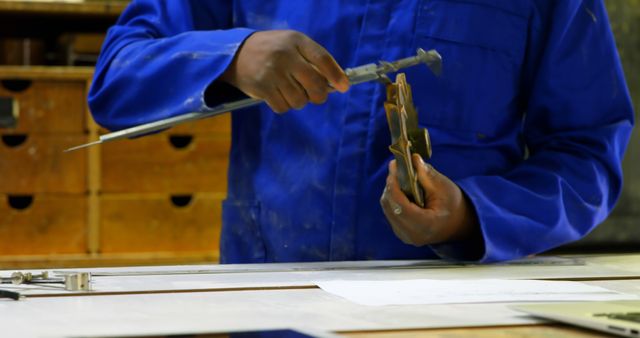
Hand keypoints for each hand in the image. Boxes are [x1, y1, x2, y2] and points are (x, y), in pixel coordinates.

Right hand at [220, 30, 349, 112]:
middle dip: (319, 95)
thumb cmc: (273, 51)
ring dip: (299, 101)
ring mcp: (273, 72)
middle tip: (316, 96)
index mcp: (296, 41)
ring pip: (300, 100)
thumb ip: (314, 60)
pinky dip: (284, 106)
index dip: (336, 75)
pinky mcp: (262, 88)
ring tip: (290, 91)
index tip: (344, 87)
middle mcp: (285, 55)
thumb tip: (337, 83)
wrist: (235, 53)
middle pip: (315, 84)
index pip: (322, 59)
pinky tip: (278, 95)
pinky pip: (283, 107)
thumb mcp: (292, 45)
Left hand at [380, 154, 478, 245]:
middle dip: (391, 184)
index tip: (394, 167)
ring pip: (387, 208)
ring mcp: (404, 235)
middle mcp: (411, 234)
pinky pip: (389, 211)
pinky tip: (400, 188)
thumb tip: (413, 159)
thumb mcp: (444, 188)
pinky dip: (392, 197)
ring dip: (391, 190)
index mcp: (425, 225)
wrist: (456, 225)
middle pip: (390, 206)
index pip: (400, 206)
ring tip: (398, 175)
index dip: (394, 185)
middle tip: (395, 167)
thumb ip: (426, 174)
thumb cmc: (453, 206)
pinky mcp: (399, 231)